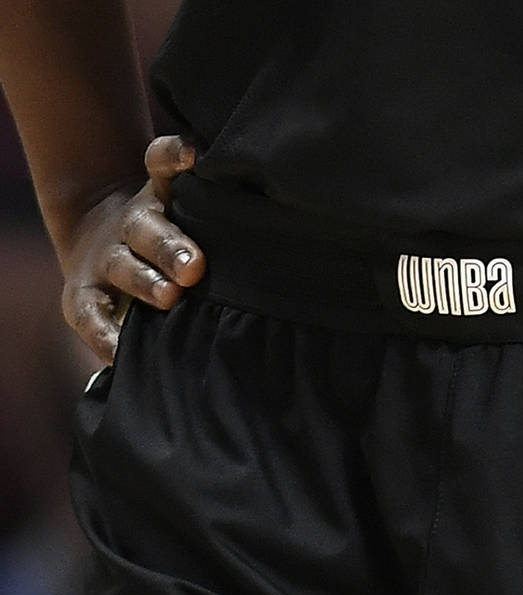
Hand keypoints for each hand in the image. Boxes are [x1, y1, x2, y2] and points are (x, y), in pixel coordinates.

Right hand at [61, 135, 203, 362]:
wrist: (98, 236)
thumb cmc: (175, 228)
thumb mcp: (193, 206)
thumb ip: (223, 203)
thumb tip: (277, 204)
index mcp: (161, 194)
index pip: (161, 163)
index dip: (175, 154)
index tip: (195, 154)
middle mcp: (134, 224)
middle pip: (149, 229)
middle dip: (172, 248)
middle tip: (195, 268)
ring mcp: (108, 259)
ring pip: (125, 268)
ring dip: (146, 282)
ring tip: (169, 298)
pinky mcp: (84, 295)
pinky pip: (91, 315)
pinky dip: (104, 335)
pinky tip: (118, 352)